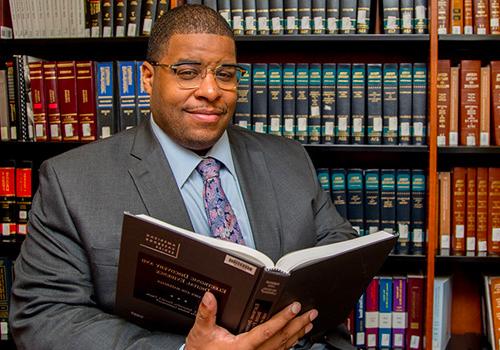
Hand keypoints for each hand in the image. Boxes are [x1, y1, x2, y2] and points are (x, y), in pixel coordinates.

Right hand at [185, 291, 317, 349]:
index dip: (283, 318)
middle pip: (281, 339)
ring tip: (308, 323)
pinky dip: (289, 343)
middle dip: (297, 325)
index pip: (268, 331)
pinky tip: (295, 337)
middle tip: (310, 313)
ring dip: (297, 334)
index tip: (294, 308)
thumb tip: (209, 297)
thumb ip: (206, 314)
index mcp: (242, 347)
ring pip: (282, 347)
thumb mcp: (201, 332)